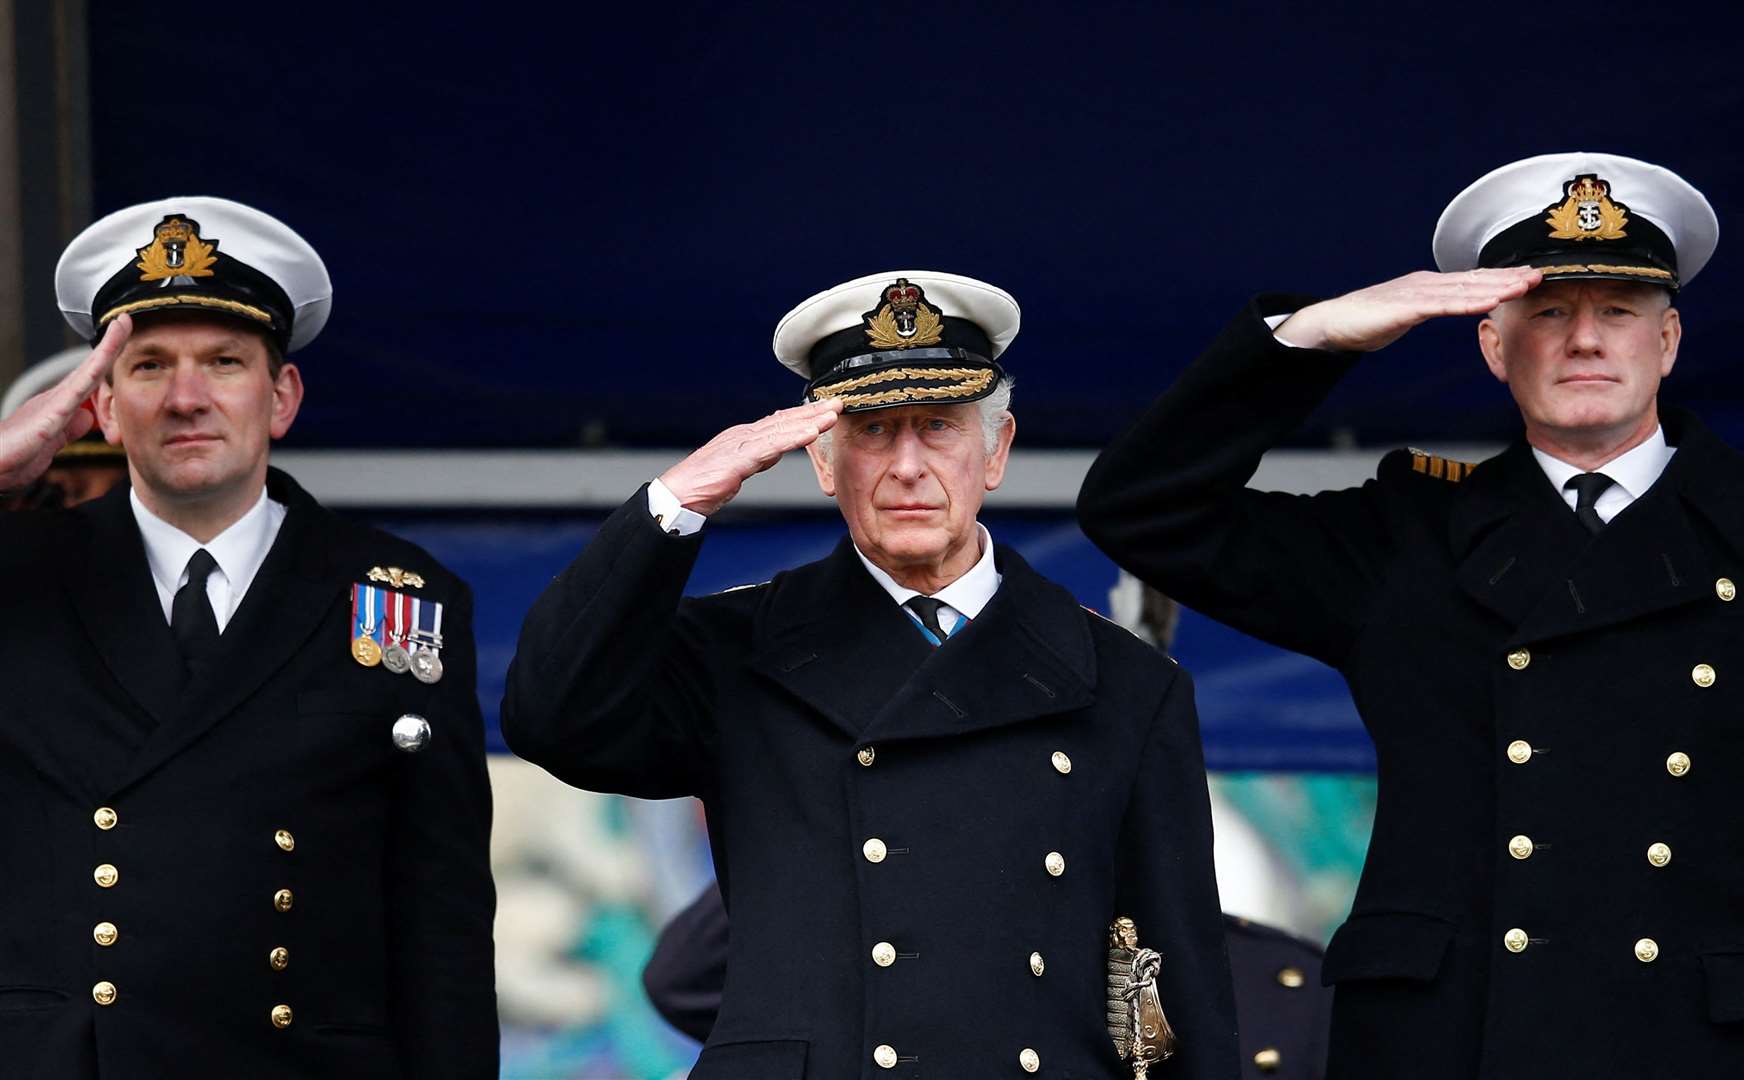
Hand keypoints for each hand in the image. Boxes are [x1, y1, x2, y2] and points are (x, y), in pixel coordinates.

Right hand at [0, 315, 130, 491]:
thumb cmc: (10, 459)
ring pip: (89, 371)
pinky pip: (78, 389)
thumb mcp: (47, 445)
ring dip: (108, 348)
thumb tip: (86, 417)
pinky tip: (106, 356)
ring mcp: (54, 404)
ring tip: (123, 324)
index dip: (106, 360)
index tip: (122, 339)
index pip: (89, 380)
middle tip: (127, 319)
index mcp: (58, 407)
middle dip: (111, 343)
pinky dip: (94, 370)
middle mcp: (56, 399)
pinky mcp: (51, 416)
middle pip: (91, 367)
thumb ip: (68, 431)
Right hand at [659, 398, 842, 515]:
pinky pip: (771, 447)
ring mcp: (741, 445)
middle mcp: (744, 435)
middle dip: (813, 412)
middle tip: (838, 403)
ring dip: (809, 422)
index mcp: (744, 437)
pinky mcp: (738, 459)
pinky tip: (810, 434)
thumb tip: (776, 452)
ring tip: (831, 416)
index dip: (805, 414)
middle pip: (785, 420)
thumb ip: (758, 458)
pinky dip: (792, 439)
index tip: (826, 409)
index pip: (780, 422)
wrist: (678, 495)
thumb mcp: (739, 468)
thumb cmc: (703, 484)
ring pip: (781, 430)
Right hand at [1274, 268, 1541, 351]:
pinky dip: (1468, 302)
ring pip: (1463, 290)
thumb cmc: (1360, 322)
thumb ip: (1423, 310)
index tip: (1527, 278)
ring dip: (1496, 287)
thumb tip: (1441, 309)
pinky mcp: (1404, 307)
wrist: (1328, 324)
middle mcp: (1424, 284)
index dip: (1499, 278)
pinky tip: (1488, 301)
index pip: (1469, 281)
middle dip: (1507, 277)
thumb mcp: (1400, 315)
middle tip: (1539, 275)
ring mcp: (1415, 294)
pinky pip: (1442, 305)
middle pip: (1473, 280)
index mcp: (1424, 286)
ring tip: (1523, 285)